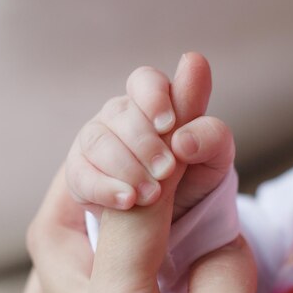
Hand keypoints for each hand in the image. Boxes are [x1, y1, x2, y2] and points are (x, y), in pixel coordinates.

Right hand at [66, 52, 233, 220]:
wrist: (174, 212)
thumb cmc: (193, 175)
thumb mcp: (212, 159)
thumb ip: (209, 129)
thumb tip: (195, 100)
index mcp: (153, 102)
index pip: (145, 81)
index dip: (154, 98)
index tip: (168, 124)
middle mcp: (119, 115)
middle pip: (120, 113)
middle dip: (145, 143)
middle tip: (167, 171)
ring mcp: (95, 141)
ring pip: (97, 142)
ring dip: (126, 167)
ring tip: (152, 194)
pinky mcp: (79, 171)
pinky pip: (81, 174)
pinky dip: (105, 188)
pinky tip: (127, 200)